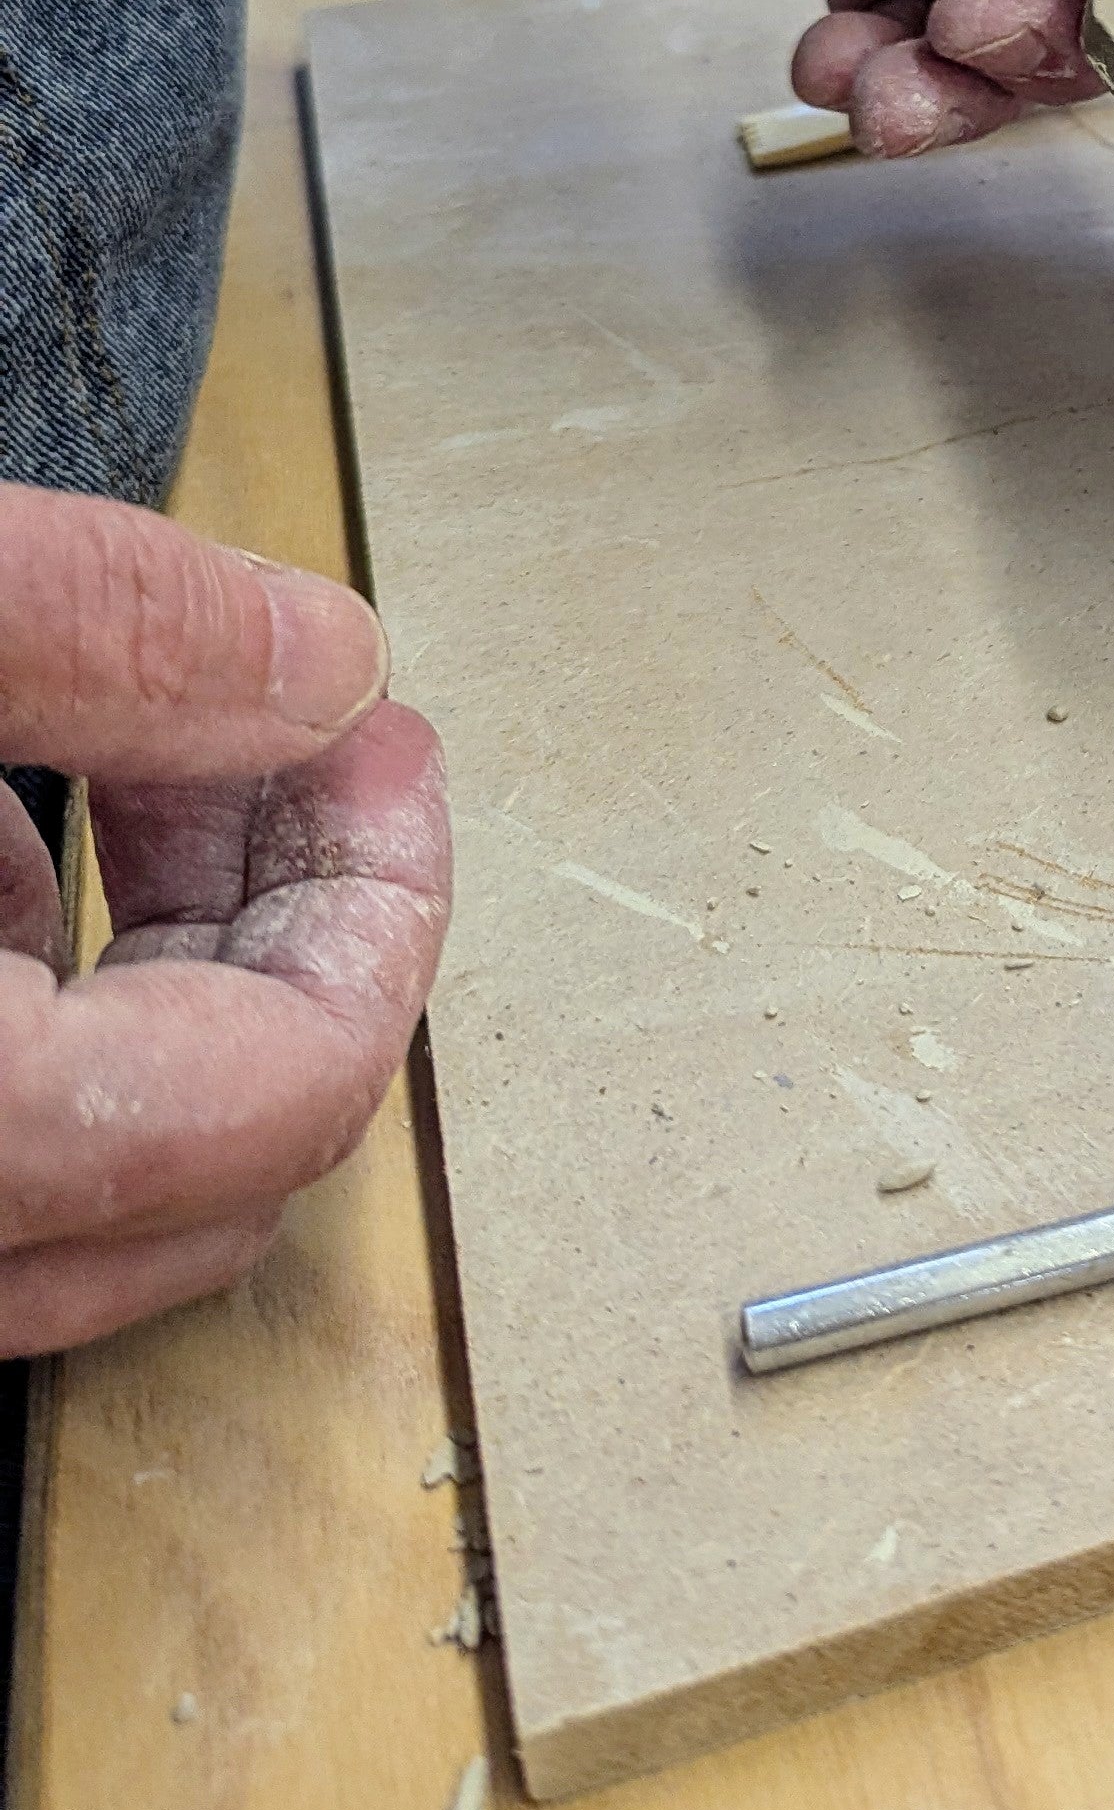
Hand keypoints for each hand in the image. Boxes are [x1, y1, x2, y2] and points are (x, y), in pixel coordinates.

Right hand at [0, 486, 446, 1356]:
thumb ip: (105, 633)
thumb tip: (316, 663)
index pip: (283, 1092)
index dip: (383, 896)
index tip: (379, 745)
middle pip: (201, 1159)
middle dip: (285, 923)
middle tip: (299, 745)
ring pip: (76, 1176)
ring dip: (152, 965)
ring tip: (141, 759)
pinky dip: (20, 1005)